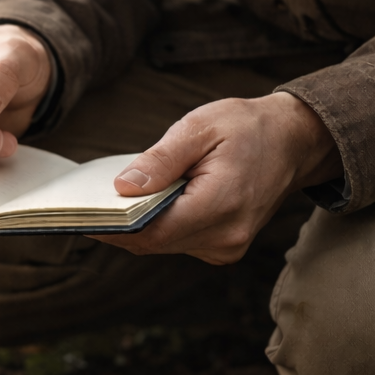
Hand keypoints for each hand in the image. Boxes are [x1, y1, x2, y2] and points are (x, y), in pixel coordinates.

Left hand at [90, 92, 341, 264]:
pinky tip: (143, 204)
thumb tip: (123, 187)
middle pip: (153, 242)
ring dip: (136, 226)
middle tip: (85, 204)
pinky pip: (177, 242)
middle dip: (118, 225)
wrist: (293, 141)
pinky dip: (156, 225)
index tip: (80, 214)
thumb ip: (160, 160)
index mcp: (222, 205)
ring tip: (111, 200)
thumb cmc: (247, 128)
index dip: (112, 227)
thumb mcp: (199, 128)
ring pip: (162, 244)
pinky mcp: (222, 247)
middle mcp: (226, 236)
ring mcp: (226, 247)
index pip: (153, 231)